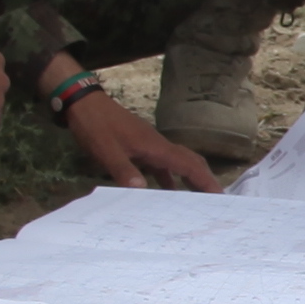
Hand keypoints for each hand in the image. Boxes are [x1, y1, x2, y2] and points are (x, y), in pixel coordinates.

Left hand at [62, 81, 223, 191]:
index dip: (205, 180)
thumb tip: (141, 190)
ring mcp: (150, 145)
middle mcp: (158, 145)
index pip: (188, 165)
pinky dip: (169, 177)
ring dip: (189, 179)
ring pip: (177, 162)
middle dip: (204, 179)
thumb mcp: (106, 150)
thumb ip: (123, 169)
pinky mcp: (140, 146)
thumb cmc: (96, 126)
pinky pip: (162, 164)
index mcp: (155, 147)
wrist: (84, 103)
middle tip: (216, 200)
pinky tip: (166, 191)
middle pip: (189, 161)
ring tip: (197, 200)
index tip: (220, 196)